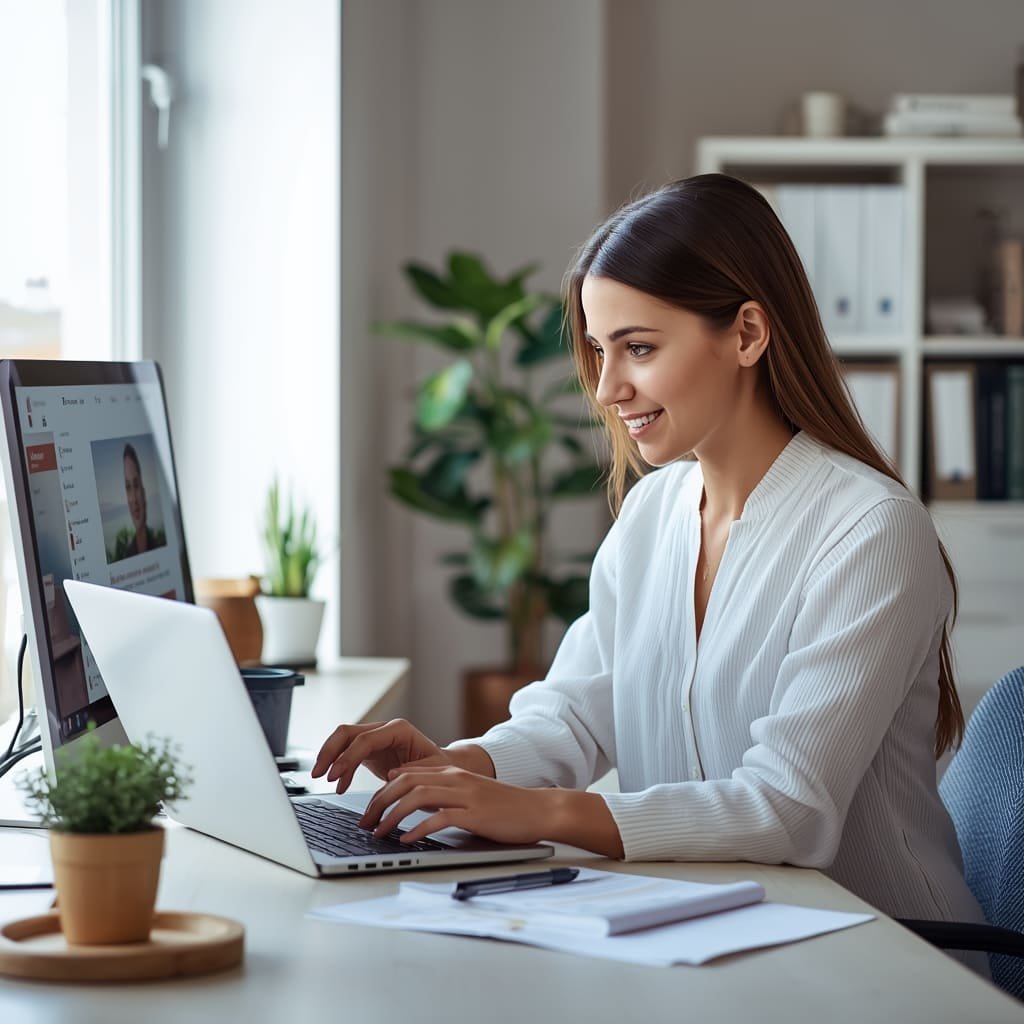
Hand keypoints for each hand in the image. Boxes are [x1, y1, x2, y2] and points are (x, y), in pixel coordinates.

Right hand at [312, 719, 452, 792]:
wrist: (443, 769)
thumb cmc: (439, 769)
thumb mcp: (429, 772)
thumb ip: (410, 772)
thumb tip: (391, 777)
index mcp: (399, 729)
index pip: (365, 739)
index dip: (347, 757)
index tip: (335, 776)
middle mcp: (385, 729)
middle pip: (348, 732)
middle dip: (330, 752)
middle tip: (319, 774)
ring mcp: (376, 737)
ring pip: (343, 739)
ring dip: (329, 757)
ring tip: (322, 778)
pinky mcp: (370, 749)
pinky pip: (347, 752)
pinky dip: (339, 767)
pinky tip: (339, 784)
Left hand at [359, 765, 556, 845]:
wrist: (538, 809)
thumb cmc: (502, 806)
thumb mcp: (468, 791)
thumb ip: (441, 789)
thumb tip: (408, 791)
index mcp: (452, 772)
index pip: (407, 773)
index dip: (382, 790)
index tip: (367, 809)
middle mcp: (455, 779)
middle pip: (405, 782)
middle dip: (380, 802)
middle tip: (365, 822)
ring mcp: (465, 795)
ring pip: (417, 796)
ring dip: (393, 815)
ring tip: (379, 832)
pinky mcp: (474, 814)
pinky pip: (439, 818)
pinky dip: (419, 829)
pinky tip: (406, 839)